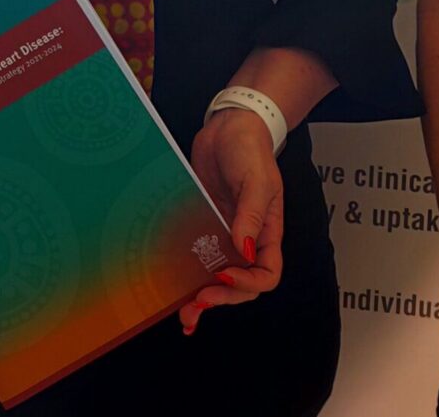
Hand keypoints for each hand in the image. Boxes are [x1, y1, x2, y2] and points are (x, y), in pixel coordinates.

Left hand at [179, 107, 284, 333]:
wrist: (228, 126)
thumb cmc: (251, 149)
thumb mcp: (257, 181)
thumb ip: (251, 215)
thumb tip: (244, 250)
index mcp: (266, 233)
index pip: (266, 273)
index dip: (248, 283)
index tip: (225, 276)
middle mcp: (245, 239)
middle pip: (240, 283)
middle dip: (221, 297)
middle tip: (197, 303)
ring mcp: (222, 233)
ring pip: (216, 275)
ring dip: (201, 296)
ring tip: (184, 312)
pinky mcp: (201, 224)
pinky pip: (196, 255)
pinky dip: (186, 273)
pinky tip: (172, 286)